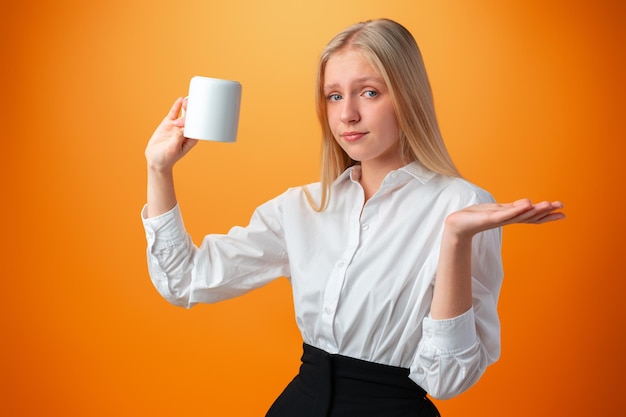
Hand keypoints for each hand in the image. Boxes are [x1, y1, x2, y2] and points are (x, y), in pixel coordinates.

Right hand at [145, 97, 197, 172]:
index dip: (198, 121)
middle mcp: (186, 132)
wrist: (155, 159)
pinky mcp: (169, 123)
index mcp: (191, 139)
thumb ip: (177, 139)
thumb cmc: (166, 158)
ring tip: (187, 100)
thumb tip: (182, 129)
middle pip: (191, 120)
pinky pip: (174, 114)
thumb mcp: (172, 150)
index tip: (199, 114)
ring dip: (186, 108)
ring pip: (183, 115)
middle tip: (190, 105)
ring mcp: (177, 126)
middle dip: (192, 112)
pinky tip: (180, 100)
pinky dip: (177, 107)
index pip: (197, 128)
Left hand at [445, 199, 565, 238]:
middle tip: (562, 208)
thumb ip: (511, 208)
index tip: (563, 213)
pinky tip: (526, 204)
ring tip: (548, 204)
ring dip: (534, 210)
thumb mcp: (497, 210)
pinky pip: (504, 214)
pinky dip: (515, 210)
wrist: (457, 224)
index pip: (531, 216)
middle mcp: (507, 220)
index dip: (546, 215)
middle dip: (546, 212)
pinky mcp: (489, 218)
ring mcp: (499, 219)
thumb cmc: (476, 216)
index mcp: (510, 217)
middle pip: (529, 216)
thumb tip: (529, 203)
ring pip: (520, 215)